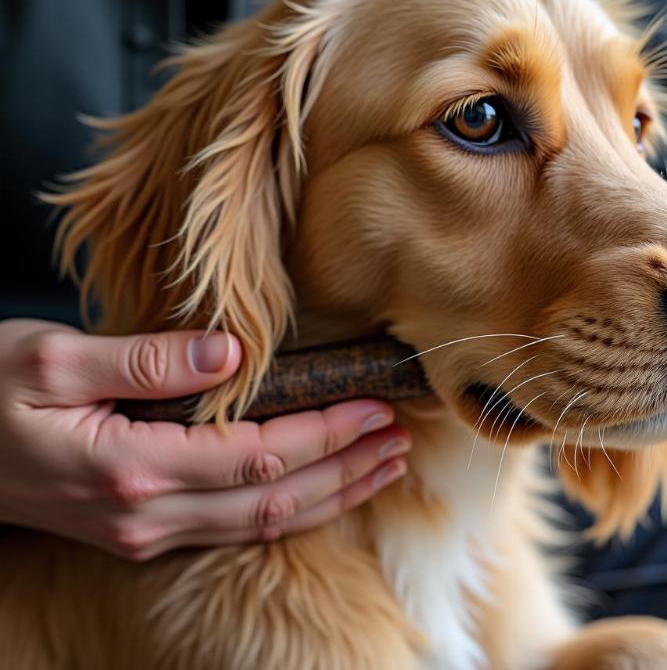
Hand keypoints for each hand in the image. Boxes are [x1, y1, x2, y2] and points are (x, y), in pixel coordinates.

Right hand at [0, 319, 408, 559]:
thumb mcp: (51, 360)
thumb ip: (145, 360)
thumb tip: (233, 352)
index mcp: (131, 468)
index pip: (260, 454)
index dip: (326, 432)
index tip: (373, 407)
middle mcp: (147, 514)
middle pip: (275, 497)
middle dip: (346, 469)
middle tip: (399, 439)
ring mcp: (146, 531)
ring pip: (263, 522)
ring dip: (330, 495)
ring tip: (382, 467)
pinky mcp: (143, 530)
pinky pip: (236, 527)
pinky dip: (291, 507)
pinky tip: (321, 488)